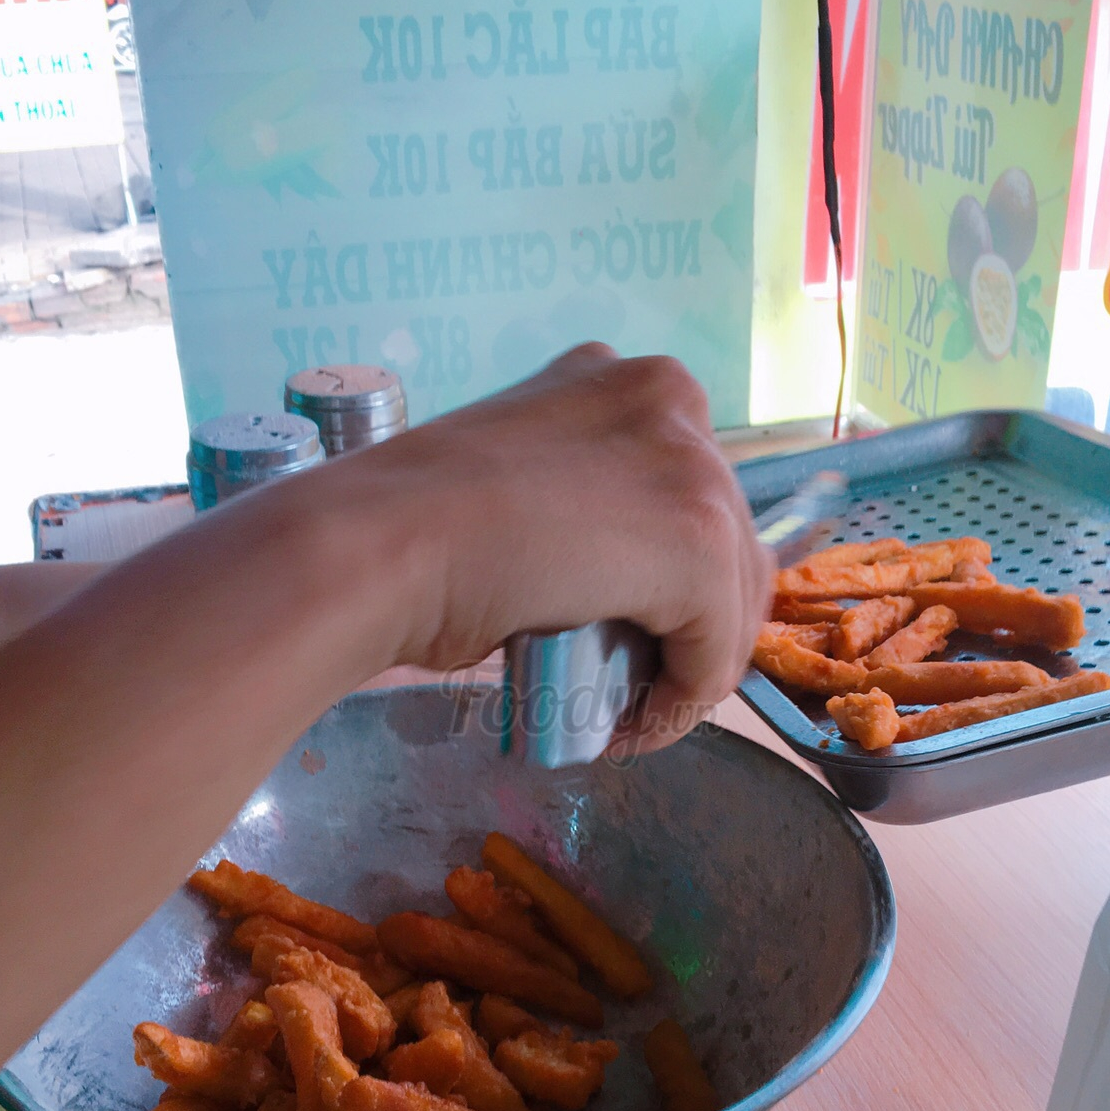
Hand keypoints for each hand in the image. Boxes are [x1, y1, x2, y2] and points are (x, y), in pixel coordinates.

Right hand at [386, 345, 773, 749]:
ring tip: (618, 714)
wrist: (379, 545)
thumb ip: (583, 504)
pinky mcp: (700, 546)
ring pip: (730, 604)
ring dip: (684, 673)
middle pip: (725, 545)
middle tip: (620, 684)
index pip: (689, 495)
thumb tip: (617, 576)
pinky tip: (623, 729)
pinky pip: (714, 656)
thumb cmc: (409, 526)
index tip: (615, 633)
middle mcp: (676, 403)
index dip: (664, 579)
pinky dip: (676, 708)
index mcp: (628, 381)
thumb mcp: (517, 486)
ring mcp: (695, 469)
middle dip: (685, 627)